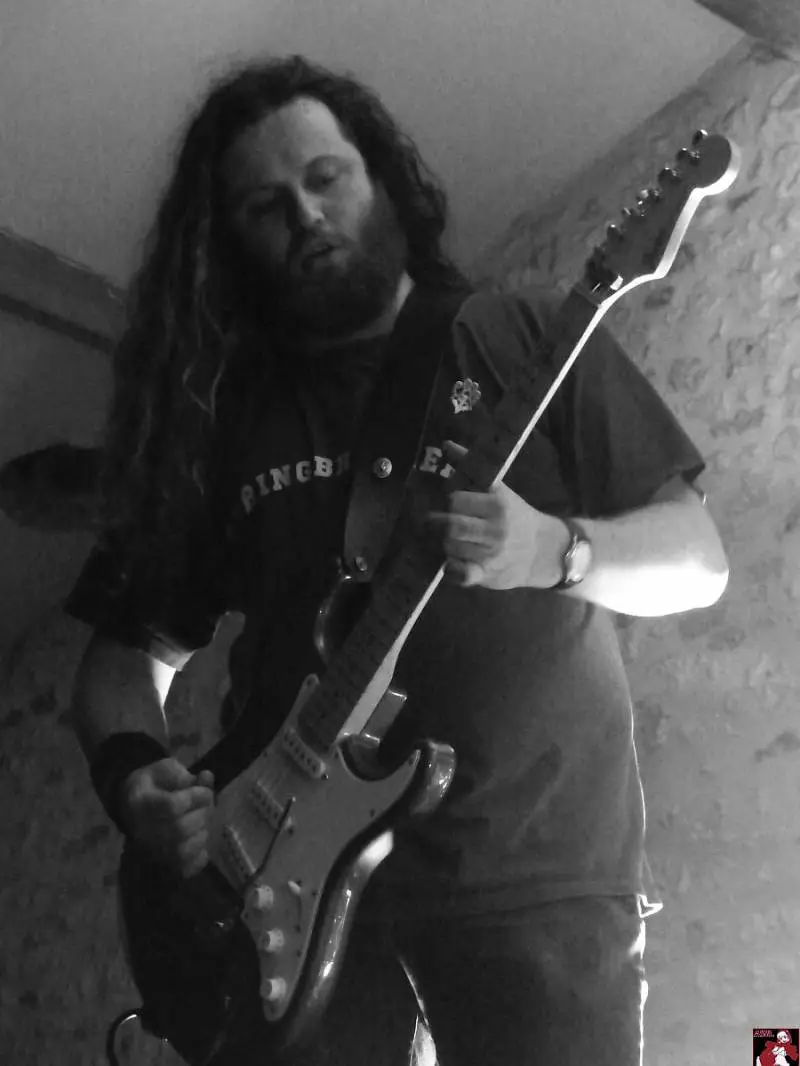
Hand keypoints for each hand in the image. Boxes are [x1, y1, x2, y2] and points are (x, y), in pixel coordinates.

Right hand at [120, 759, 214, 877]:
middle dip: (202, 813)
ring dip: (202, 834)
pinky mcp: (162, 863)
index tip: (205, 788)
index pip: (172, 806)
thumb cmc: (152, 783)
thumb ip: (183, 775)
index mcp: (141, 803)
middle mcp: (144, 830)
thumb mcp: (163, 769)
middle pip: (180, 830)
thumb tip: (206, 779)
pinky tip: (202, 844)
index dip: (195, 797)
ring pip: (182, 851)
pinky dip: (199, 859)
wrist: (131, 803)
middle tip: (208, 804)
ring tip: (202, 822)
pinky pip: (183, 870)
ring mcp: (152, 849)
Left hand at [428, 441, 568, 589]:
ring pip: (451, 546)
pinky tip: (450, 564)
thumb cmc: (517, 518)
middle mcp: (495, 528)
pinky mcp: (488, 574)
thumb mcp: (500, 491)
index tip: (449, 504)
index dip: (447, 502)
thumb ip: (472, 470)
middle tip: (436, 524)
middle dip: (438, 524)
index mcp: (497, 504)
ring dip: (443, 543)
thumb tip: (446, 445)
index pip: (456, 500)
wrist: (544, 551)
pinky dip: (451, 569)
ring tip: (446, 540)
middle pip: (451, 524)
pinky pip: (462, 574)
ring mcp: (492, 554)